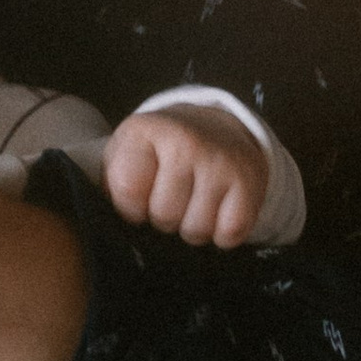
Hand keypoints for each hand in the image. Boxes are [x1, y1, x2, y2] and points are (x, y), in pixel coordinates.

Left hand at [103, 103, 268, 249]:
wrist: (215, 126)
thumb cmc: (159, 150)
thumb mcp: (125, 150)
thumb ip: (111, 181)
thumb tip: (111, 221)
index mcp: (144, 131)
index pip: (128, 192)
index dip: (130, 207)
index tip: (139, 197)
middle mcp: (184, 141)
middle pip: (163, 215)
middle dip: (163, 218)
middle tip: (171, 198)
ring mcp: (219, 161)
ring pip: (196, 230)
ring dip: (191, 228)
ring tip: (192, 203)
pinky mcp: (249, 181)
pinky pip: (229, 233)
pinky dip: (222, 234)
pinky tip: (216, 211)